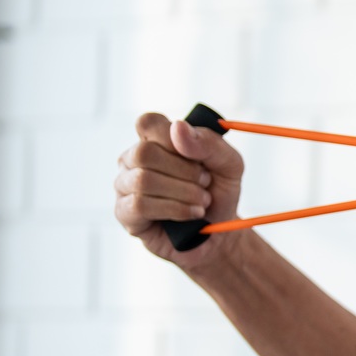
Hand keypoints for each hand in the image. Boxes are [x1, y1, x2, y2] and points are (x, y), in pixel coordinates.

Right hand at [114, 111, 245, 264]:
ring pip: (142, 180)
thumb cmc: (219, 193)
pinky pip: (139, 205)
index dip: (172, 136)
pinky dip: (174, 209)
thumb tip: (178, 127)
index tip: (197, 155)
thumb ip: (209, 143)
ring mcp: (125, 186)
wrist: (220, 233)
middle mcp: (134, 160)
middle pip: (144, 152)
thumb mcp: (229, 164)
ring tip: (202, 201)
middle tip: (205, 183)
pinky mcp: (125, 213)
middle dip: (185, 171)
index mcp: (156, 140)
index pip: (148, 123)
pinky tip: (191, 214)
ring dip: (183, 192)